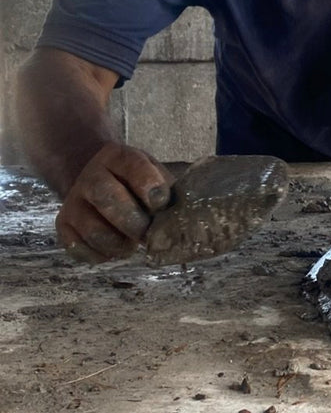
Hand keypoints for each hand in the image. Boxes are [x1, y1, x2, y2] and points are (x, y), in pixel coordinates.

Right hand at [56, 142, 174, 262]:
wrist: (98, 180)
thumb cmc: (137, 183)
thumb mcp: (155, 174)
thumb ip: (168, 191)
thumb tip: (185, 218)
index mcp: (118, 157)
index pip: (133, 167)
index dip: (150, 187)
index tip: (160, 205)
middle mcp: (91, 176)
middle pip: (108, 199)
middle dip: (134, 223)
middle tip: (148, 235)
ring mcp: (73, 201)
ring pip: (94, 230)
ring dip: (120, 245)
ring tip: (132, 245)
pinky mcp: (63, 225)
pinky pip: (79, 248)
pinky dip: (102, 255)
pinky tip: (114, 248)